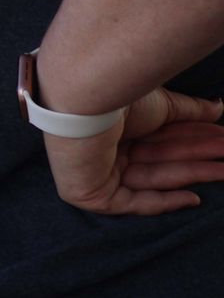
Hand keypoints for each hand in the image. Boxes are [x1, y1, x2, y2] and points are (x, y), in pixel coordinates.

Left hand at [44, 88, 223, 216]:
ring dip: (193, 175)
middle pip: (160, 159)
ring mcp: (96, 173)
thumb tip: (220, 109)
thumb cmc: (119, 94)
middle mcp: (105, 150)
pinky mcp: (90, 194)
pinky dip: (163, 202)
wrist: (88, 97)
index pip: (162, 140)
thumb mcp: (162, 105)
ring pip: (153, 178)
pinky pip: (132, 203)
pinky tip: (193, 198)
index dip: (196, 141)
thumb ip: (190, 111)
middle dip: (199, 158)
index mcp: (117, 128)